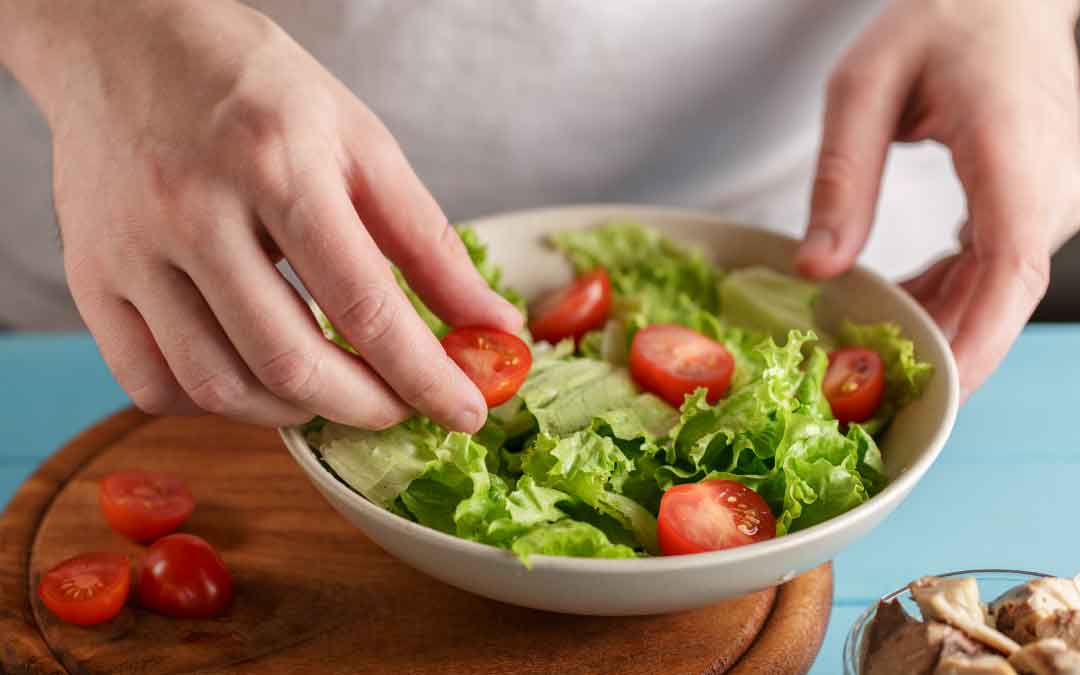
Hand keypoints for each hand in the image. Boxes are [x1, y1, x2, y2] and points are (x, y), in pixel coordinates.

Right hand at [2, 1, 520, 429]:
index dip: (425, 376)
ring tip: (334, 391)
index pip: (365, 306)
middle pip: (289, 361)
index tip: (464, 412)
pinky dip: (215, 404)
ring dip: (294, 412)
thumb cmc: (259, 91)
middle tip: (400, 406)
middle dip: (365, 407)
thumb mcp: (363, 145)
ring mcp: (130, 249)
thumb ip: (428, 244)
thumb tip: (490, 326)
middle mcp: (193, 211)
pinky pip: (150, 382)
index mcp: (277, 165)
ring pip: (217, 386)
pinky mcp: (91, 277)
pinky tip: (253, 378)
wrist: (131, 42)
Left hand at [795, 0, 1079, 399]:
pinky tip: (890, 305)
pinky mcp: (1032, 206)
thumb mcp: (863, 87)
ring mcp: (1047, 201)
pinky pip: (990, 270)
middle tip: (859, 389)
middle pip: (998, 297)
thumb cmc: (938, 21)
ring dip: (934, 325)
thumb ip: (840, 178)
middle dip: (936, 351)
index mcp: (1014, 153)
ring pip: (994, 292)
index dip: (975, 342)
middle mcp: (1048, 188)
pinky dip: (943, 296)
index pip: (1009, 271)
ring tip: (861, 349)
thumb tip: (817, 269)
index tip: (933, 393)